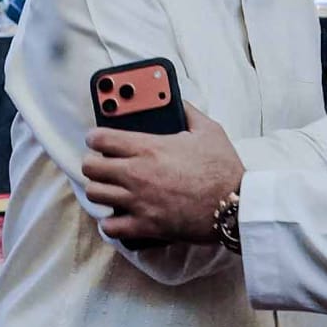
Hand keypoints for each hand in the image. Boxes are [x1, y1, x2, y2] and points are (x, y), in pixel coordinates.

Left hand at [83, 104, 243, 243]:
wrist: (235, 206)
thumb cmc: (222, 168)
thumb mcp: (208, 130)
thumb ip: (188, 111)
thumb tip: (178, 99)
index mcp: (149, 148)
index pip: (101, 138)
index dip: (95, 136)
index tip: (96, 138)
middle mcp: (137, 174)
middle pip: (91, 167)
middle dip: (93, 162)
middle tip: (102, 162)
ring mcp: (139, 202)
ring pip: (95, 194)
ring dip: (99, 189)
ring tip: (109, 187)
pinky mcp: (145, 226)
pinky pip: (111, 227)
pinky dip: (110, 222)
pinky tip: (117, 215)